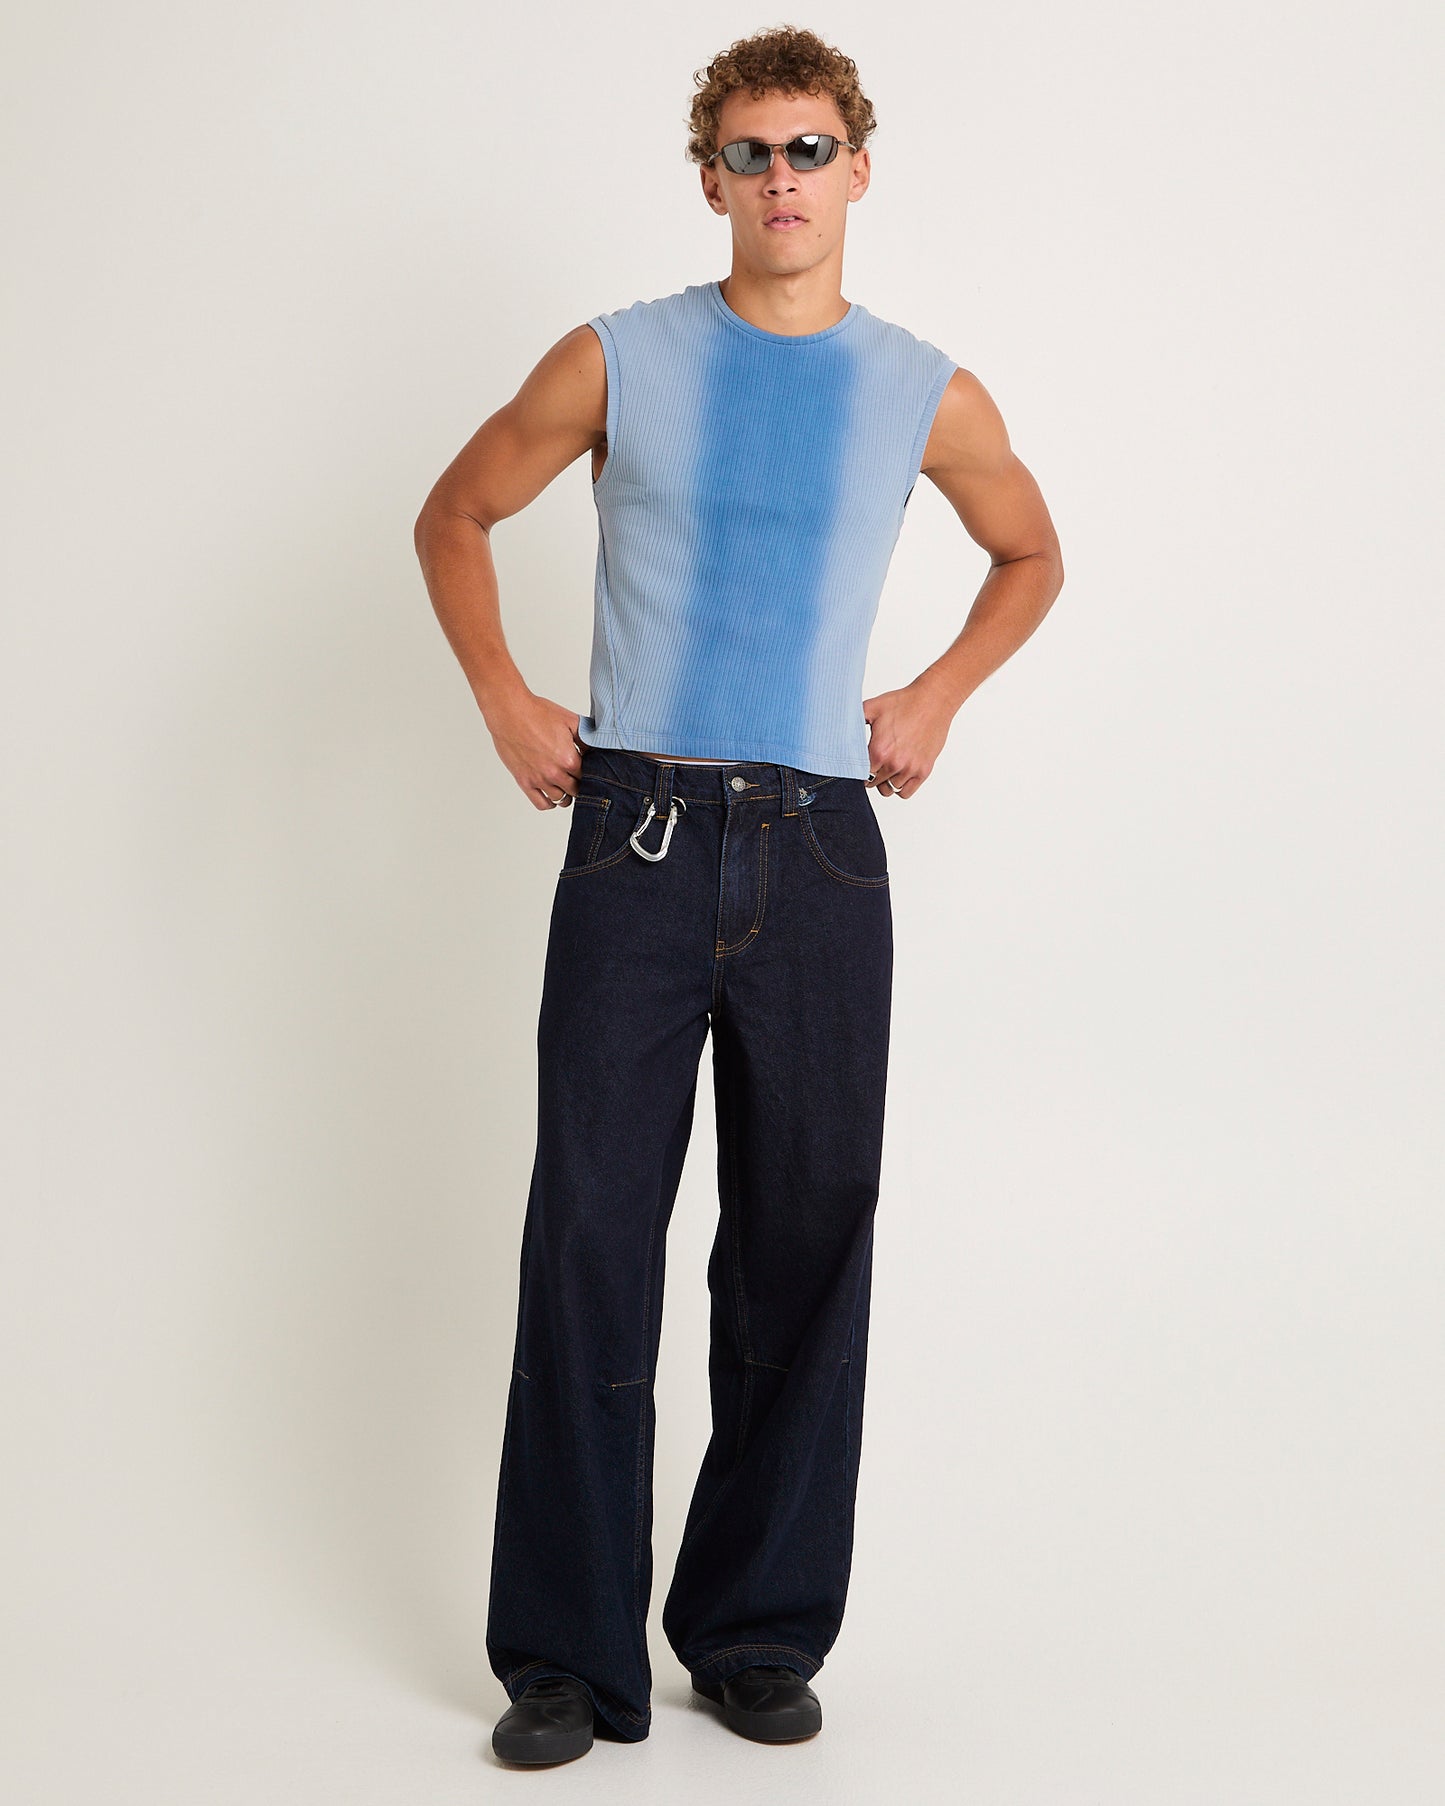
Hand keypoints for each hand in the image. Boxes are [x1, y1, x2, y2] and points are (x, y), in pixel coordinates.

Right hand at [486, 690, 585, 810]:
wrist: (510, 712)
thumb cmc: (537, 713)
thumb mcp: (570, 721)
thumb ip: (586, 739)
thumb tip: (597, 750)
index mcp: (569, 759)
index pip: (589, 777)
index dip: (591, 773)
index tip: (589, 769)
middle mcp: (555, 773)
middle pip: (576, 791)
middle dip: (580, 784)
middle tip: (578, 777)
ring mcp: (539, 779)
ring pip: (561, 799)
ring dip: (567, 795)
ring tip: (566, 786)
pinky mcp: (524, 781)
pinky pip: (541, 804)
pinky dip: (550, 803)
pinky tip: (552, 795)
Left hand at [861, 676, 956, 797]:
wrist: (933, 700)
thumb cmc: (905, 702)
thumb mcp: (872, 707)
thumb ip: (853, 721)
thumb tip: (838, 729)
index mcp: (879, 750)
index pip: (860, 774)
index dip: (857, 771)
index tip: (859, 765)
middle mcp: (894, 763)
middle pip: (873, 784)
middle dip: (870, 776)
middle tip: (873, 765)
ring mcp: (910, 769)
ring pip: (889, 790)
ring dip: (885, 782)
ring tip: (886, 768)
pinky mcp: (923, 770)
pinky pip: (905, 793)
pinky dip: (900, 787)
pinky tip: (898, 775)